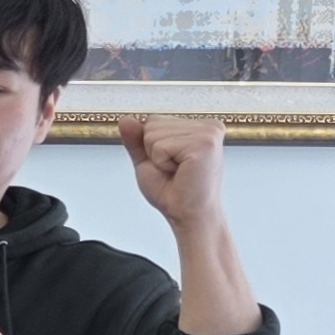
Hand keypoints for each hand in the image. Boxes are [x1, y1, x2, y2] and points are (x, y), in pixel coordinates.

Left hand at [120, 113, 225, 230]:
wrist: (188, 216)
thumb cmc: (172, 192)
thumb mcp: (148, 161)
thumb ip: (137, 140)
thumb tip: (125, 119)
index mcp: (200, 126)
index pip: (154, 120)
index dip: (151, 147)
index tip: (171, 165)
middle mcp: (209, 125)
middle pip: (152, 123)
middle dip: (153, 151)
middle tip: (175, 170)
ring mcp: (209, 133)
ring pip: (153, 134)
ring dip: (158, 158)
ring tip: (179, 172)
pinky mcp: (204, 144)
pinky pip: (159, 146)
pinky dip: (161, 163)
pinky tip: (181, 173)